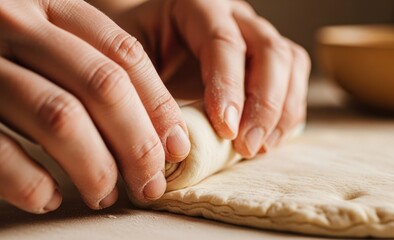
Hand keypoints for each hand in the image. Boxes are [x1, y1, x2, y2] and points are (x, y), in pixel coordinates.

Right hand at [0, 0, 190, 212]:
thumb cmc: (12, 58)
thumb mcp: (55, 44)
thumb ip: (101, 70)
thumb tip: (167, 138)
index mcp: (54, 9)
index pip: (126, 55)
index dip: (160, 106)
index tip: (176, 148)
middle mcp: (19, 25)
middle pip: (103, 86)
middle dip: (137, 143)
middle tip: (150, 183)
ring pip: (61, 118)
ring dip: (95, 168)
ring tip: (105, 195)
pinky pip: (0, 149)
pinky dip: (31, 182)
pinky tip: (49, 198)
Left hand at [115, 0, 310, 157]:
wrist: (150, 46)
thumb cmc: (135, 57)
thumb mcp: (126, 64)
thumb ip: (145, 91)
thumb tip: (175, 141)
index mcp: (196, 6)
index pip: (223, 42)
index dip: (229, 87)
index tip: (226, 129)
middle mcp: (234, 14)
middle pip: (269, 50)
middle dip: (264, 104)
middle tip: (247, 146)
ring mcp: (255, 33)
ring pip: (289, 61)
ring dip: (281, 110)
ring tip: (259, 147)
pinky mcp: (268, 56)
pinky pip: (295, 75)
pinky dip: (290, 109)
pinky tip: (271, 138)